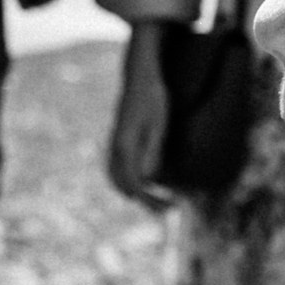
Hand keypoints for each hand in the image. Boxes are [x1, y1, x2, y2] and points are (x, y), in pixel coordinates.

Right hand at [107, 24, 175, 206]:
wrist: (139, 74)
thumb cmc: (153, 96)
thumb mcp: (159, 123)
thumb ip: (153, 150)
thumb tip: (150, 179)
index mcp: (125, 146)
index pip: (136, 184)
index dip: (151, 200)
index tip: (169, 208)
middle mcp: (116, 147)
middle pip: (124, 185)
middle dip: (144, 201)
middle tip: (166, 210)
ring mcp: (114, 143)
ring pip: (116, 178)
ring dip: (133, 192)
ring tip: (154, 202)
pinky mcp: (117, 139)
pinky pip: (117, 168)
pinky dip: (127, 181)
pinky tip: (143, 182)